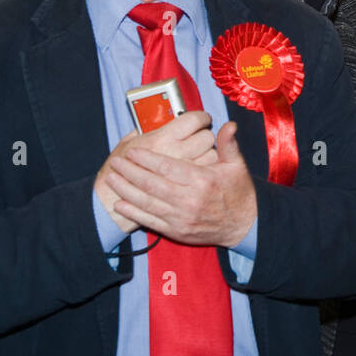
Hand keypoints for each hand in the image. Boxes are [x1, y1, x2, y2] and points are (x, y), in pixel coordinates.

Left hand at [104, 121, 257, 248]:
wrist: (243, 225)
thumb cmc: (238, 192)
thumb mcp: (237, 166)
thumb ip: (228, 144)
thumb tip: (228, 125)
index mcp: (202, 180)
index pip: (168, 167)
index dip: (147, 159)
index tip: (132, 151)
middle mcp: (189, 200)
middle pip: (152, 184)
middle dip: (130, 172)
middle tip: (116, 162)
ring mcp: (181, 218)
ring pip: (147, 203)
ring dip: (126, 190)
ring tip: (111, 179)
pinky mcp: (177, 231)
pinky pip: (150, 221)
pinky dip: (133, 213)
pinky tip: (120, 204)